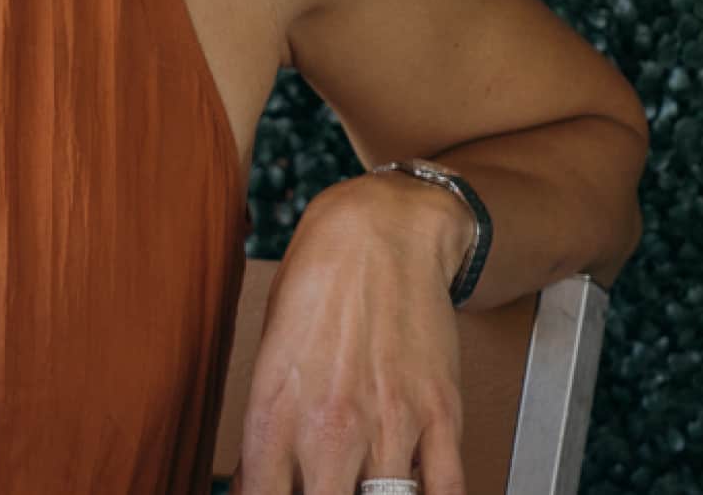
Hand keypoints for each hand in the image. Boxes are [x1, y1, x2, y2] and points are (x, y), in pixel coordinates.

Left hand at [236, 177, 469, 494]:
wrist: (379, 233)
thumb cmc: (316, 286)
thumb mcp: (270, 353)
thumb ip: (267, 424)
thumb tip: (256, 480)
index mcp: (276, 409)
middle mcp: (331, 425)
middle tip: (326, 486)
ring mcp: (391, 424)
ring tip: (364, 483)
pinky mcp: (441, 415)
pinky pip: (446, 491)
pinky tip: (413, 491)